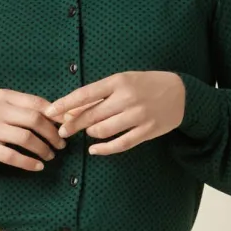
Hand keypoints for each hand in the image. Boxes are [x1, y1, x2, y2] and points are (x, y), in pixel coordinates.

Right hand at [0, 89, 66, 171]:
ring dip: (43, 149)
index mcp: (4, 97)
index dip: (56, 115)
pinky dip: (28, 163)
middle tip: (61, 144)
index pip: (36, 103)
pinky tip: (37, 167)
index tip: (66, 125)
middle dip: (53, 133)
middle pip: (35, 120)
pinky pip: (12, 156)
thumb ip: (20, 108)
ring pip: (26, 138)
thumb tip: (53, 115)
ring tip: (50, 156)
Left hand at [42, 71, 185, 154]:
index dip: (65, 104)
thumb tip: (73, 110)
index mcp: (119, 81)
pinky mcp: (147, 131)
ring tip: (88, 133)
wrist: (181, 93)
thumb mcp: (123, 81)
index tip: (49, 112)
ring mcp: (138, 115)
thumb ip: (100, 94)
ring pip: (103, 131)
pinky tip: (95, 149)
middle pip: (91, 115)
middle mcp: (127, 98)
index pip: (85, 94)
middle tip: (62, 131)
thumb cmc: (146, 85)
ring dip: (91, 134)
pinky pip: (120, 144)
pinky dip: (104, 149)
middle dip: (73, 125)